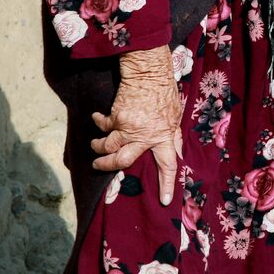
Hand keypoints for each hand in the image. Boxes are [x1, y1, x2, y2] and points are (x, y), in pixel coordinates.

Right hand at [90, 44, 183, 204]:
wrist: (149, 72)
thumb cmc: (164, 93)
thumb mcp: (175, 116)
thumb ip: (174, 136)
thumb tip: (178, 154)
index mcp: (164, 136)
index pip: (169, 164)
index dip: (167, 184)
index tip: (165, 201)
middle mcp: (146, 135)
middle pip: (123, 161)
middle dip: (107, 166)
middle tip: (99, 165)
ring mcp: (129, 127)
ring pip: (107, 146)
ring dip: (97, 147)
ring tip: (94, 146)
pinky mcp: (116, 116)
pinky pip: (102, 126)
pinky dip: (97, 123)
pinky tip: (97, 119)